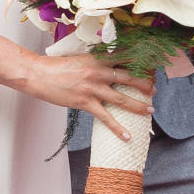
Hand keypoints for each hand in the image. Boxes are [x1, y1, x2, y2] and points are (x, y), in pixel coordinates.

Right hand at [26, 55, 153, 141]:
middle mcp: (98, 72)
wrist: (38, 74)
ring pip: (121, 98)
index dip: (139, 61)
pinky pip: (105, 117)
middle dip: (144, 84)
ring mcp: (92, 88)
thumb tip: (108, 66)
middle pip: (128, 77)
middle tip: (154, 89)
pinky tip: (127, 136)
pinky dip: (117, 127)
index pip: (124, 57)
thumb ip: (95, 62)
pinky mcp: (85, 102)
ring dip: (138, 105)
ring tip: (150, 110)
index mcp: (97, 58)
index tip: (151, 64)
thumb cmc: (56, 66)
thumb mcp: (79, 58)